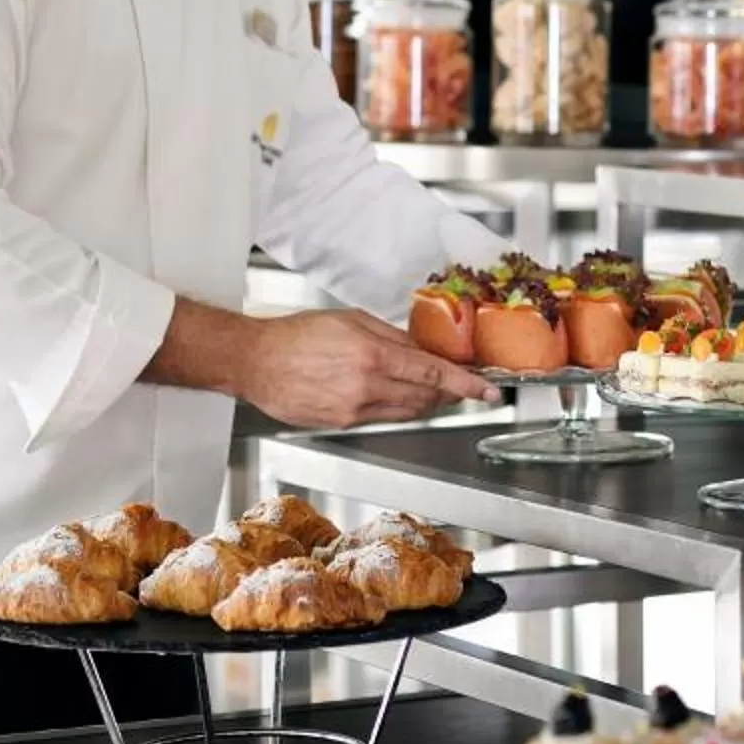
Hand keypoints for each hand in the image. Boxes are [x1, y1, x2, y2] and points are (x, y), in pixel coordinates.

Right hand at [238, 309, 491, 429]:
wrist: (255, 361)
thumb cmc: (296, 335)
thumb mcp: (350, 320)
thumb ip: (392, 336)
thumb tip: (422, 349)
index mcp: (372, 354)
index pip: (432, 374)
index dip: (466, 385)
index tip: (488, 391)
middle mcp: (366, 386)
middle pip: (425, 397)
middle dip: (446, 393)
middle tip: (458, 384)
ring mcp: (353, 409)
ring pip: (406, 411)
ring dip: (422, 401)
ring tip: (424, 387)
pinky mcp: (341, 423)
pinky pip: (381, 417)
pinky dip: (393, 406)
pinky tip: (385, 392)